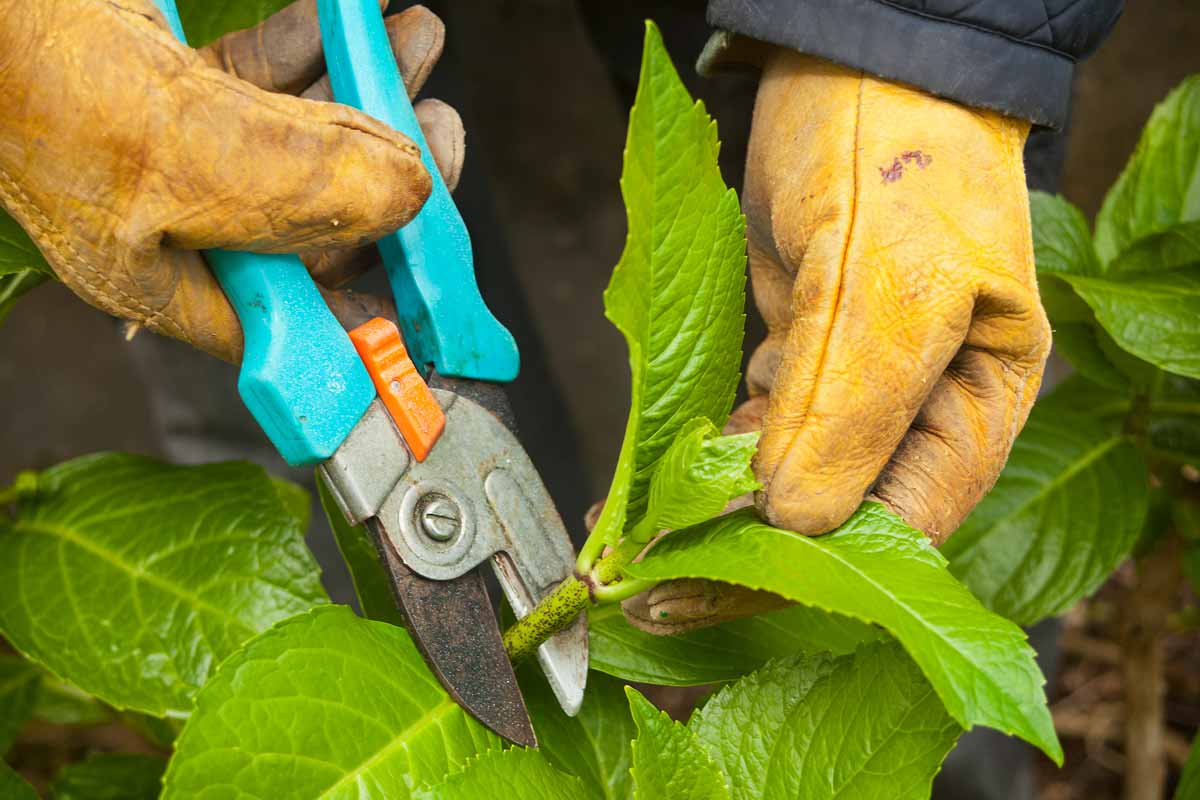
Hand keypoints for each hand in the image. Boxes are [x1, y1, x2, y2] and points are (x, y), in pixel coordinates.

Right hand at [0, 0, 461, 361]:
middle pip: (318, 222)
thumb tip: (407, 192)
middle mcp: (178, 223)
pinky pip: (268, 75)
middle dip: (390, 176)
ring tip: (416, 45)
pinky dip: (316, 44)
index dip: (377, 314)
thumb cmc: (10, 69)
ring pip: (303, 140)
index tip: (450, 293)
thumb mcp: (162, 144)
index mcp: (163, 276)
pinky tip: (350, 14)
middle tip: (438, 129)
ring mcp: (181, 150)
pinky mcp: (180, 85)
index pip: (295, 323)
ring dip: (370, 94)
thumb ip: (286, 181)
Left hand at [625, 48, 1049, 633]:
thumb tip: (793, 520)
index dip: (800, 574)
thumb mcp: (887, 279)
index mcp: (976, 407)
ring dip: (709, 516)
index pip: (897, 531)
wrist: (854, 66)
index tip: (701, 588)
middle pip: (834, 522)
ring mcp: (855, 388)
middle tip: (648, 584)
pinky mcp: (801, 359)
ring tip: (632, 546)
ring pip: (785, 484)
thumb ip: (846, 407)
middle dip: (742, 557)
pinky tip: (654, 488)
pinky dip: (704, 462)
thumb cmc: (895, 152)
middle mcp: (918, 412)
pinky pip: (753, 433)